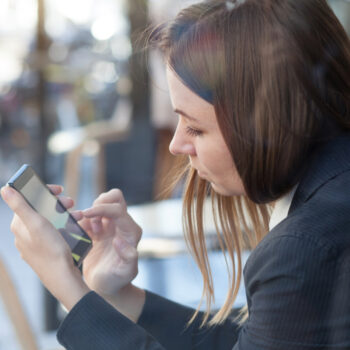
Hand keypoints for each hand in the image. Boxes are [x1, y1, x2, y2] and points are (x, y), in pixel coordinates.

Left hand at [1, 185, 89, 309]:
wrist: (63, 278)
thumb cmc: (51, 251)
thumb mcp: (37, 224)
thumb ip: (20, 205)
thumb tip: (4, 188)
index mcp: (19, 226)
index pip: (28, 200)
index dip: (44, 192)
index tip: (59, 190)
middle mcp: (24, 234)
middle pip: (40, 210)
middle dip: (57, 203)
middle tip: (71, 202)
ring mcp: (35, 243)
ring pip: (49, 220)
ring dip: (65, 214)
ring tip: (79, 215)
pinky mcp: (46, 250)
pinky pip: (54, 232)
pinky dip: (65, 226)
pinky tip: (75, 227)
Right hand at [80, 189, 141, 297]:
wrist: (106, 287)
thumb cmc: (117, 281)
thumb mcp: (125, 273)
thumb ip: (128, 257)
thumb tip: (120, 240)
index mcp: (131, 232)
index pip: (118, 209)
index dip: (102, 208)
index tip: (86, 215)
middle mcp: (123, 225)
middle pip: (114, 197)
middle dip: (98, 203)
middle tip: (89, 220)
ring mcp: (111, 226)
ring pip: (102, 202)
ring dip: (90, 212)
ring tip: (88, 231)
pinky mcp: (99, 229)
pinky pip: (90, 215)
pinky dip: (82, 219)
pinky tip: (81, 233)